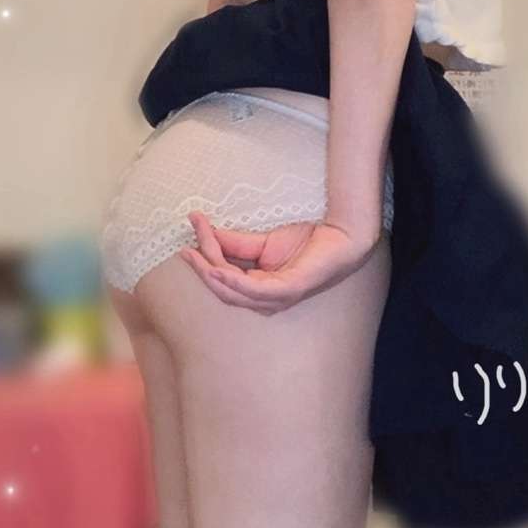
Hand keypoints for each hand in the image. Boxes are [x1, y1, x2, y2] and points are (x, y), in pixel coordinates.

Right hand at [180, 212, 377, 313]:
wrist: (342, 234)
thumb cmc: (308, 240)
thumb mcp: (264, 241)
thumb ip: (237, 242)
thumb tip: (207, 232)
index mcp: (259, 289)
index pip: (223, 278)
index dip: (204, 258)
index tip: (192, 228)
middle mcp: (266, 299)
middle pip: (224, 289)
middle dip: (202, 268)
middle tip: (185, 246)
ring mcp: (279, 298)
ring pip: (235, 292)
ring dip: (212, 273)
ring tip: (196, 255)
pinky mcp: (290, 290)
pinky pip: (256, 291)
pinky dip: (234, 282)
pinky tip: (218, 269)